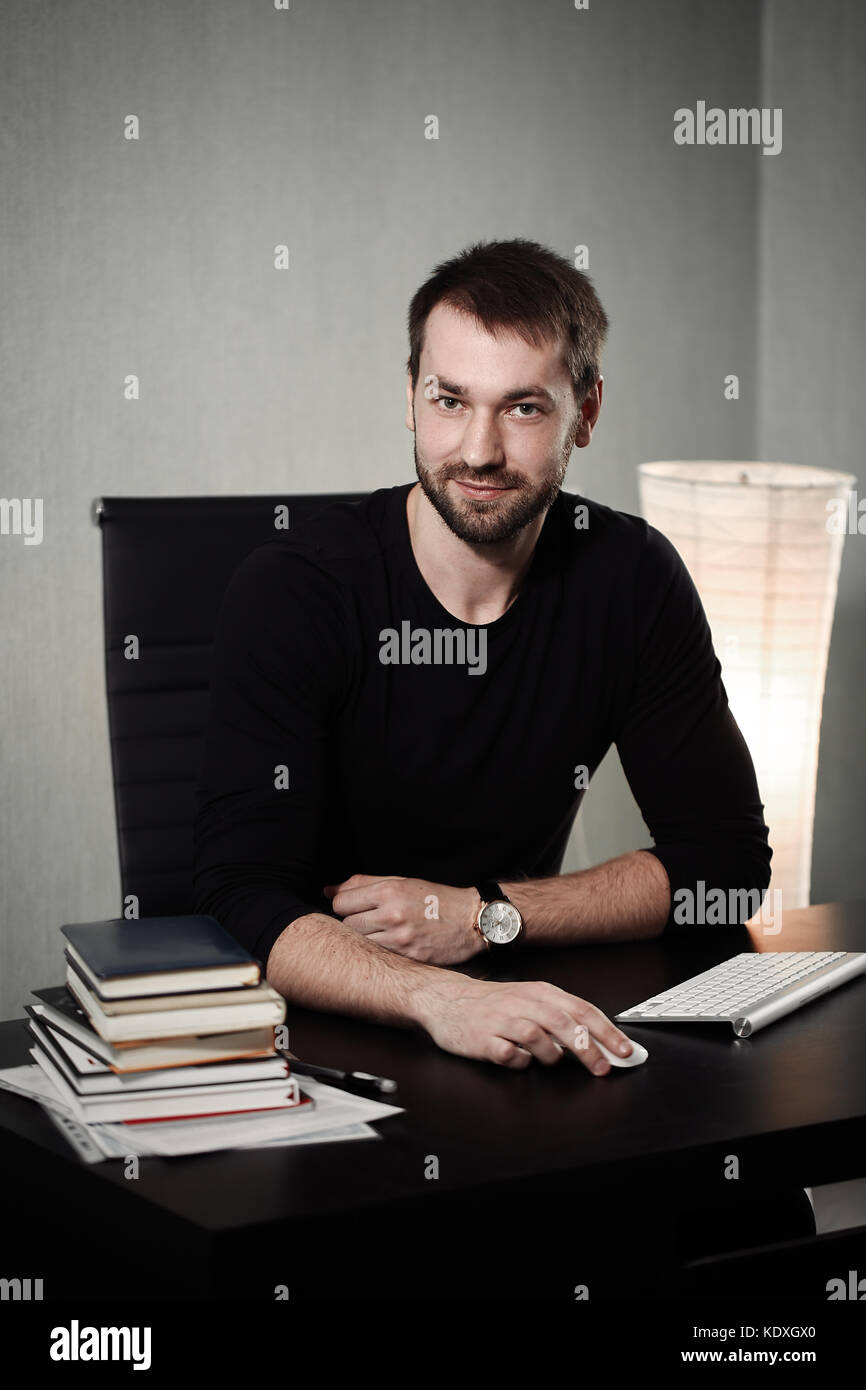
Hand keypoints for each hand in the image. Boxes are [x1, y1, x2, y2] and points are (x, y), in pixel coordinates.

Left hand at [324, 873, 484, 964]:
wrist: (472, 919)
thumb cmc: (436, 898)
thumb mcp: (402, 881)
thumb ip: (363, 883)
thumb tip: (328, 890)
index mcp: (389, 890)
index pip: (341, 902)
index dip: (346, 905)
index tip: (357, 906)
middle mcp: (392, 914)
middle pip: (346, 924)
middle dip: (355, 922)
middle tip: (373, 920)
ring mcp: (400, 939)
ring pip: (360, 942)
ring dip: (367, 938)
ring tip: (385, 932)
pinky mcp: (408, 958)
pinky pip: (378, 956)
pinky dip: (381, 951)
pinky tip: (395, 944)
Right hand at [414, 975, 634, 1074]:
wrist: (446, 999)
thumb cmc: (493, 1003)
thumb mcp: (529, 1000)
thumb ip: (561, 1016)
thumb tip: (598, 1040)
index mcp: (540, 992)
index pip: (581, 1009)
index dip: (606, 1031)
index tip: (625, 1051)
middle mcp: (522, 1003)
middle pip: (563, 1024)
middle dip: (588, 1049)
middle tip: (603, 1068)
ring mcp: (501, 1021)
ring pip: (537, 1037)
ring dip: (551, 1055)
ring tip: (552, 1062)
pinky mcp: (482, 1039)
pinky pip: (507, 1054)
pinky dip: (519, 1062)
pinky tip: (520, 1061)